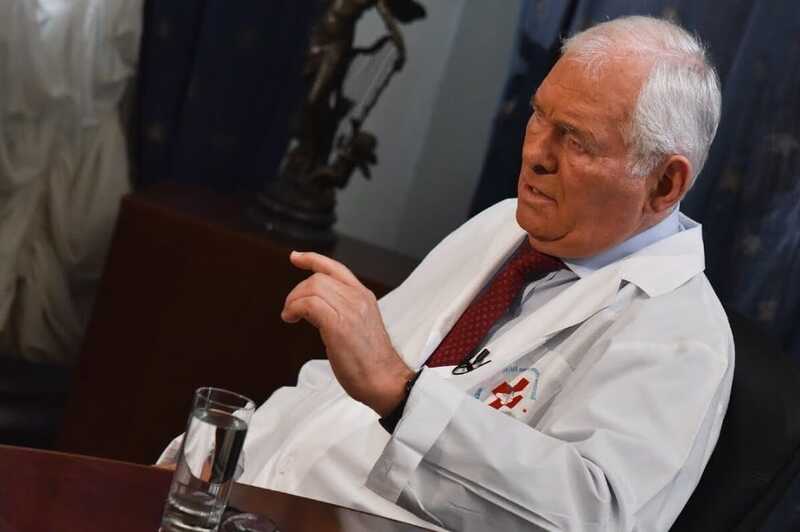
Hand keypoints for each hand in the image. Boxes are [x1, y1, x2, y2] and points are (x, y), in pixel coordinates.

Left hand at [281, 251, 414, 415]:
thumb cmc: (371, 362)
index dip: (312, 259)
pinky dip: (294, 308)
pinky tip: (291, 319)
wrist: (385, 380)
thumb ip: (344, 312)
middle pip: (318, 278)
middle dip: (297, 291)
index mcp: (364, 297)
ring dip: (293, 301)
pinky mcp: (339, 325)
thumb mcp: (360, 327)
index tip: (295, 257)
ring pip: (312, 288)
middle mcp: (358, 298)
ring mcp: (349, 310)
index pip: (336, 268)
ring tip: (290, 316)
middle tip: (290, 309)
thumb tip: (318, 311)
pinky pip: (309, 304)